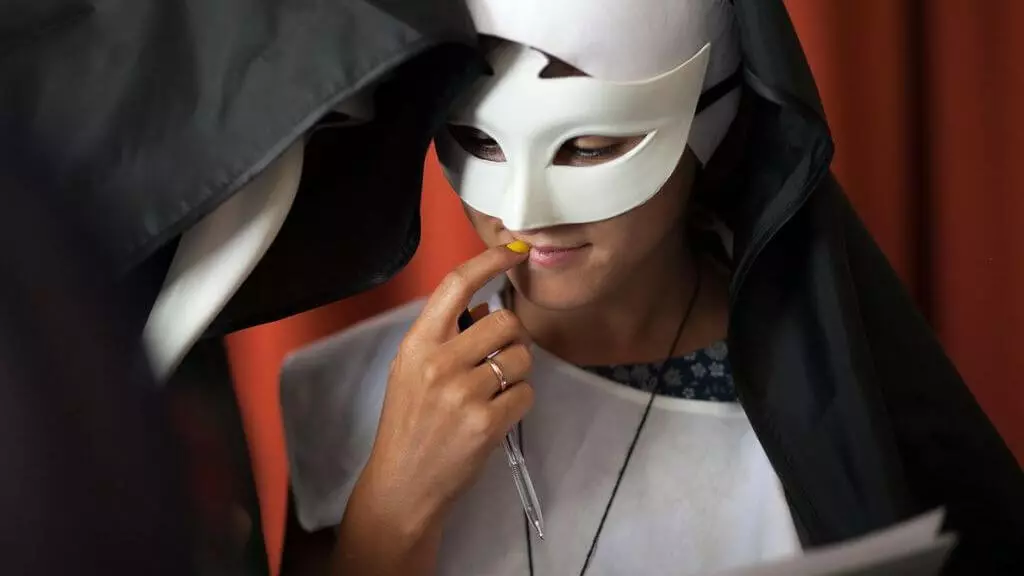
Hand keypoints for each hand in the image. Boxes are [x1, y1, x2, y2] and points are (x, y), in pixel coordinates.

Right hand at [335, 242, 533, 573]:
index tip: (513, 250)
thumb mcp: (410, 371)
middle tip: (499, 357)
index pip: (456, 284)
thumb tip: (484, 309)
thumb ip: (443, 338)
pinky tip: (496, 416)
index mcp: (418, 343)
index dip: (489, 261)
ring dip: (517, 372)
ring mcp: (464, 393)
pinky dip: (519, 402)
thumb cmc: (409, 425)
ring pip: (521, 358)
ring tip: (493, 392)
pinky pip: (526, 393)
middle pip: (505, 321)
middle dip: (512, 337)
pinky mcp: (487, 423)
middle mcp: (439, 362)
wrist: (402, 484)